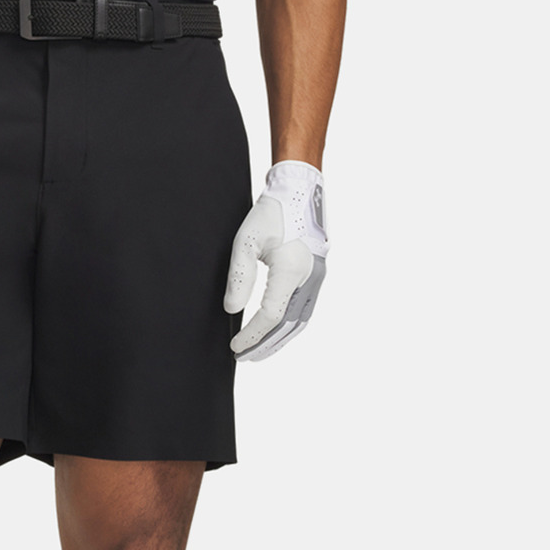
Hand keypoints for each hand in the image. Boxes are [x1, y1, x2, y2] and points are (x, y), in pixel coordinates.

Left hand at [224, 160, 329, 362]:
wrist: (299, 191)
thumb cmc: (271, 213)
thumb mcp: (246, 241)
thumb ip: (239, 277)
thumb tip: (232, 310)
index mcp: (292, 270)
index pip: (270, 316)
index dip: (252, 335)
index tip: (234, 346)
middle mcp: (310, 278)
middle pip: (287, 325)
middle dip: (265, 345)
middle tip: (244, 357)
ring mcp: (317, 277)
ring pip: (300, 321)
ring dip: (279, 339)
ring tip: (259, 351)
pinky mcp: (318, 275)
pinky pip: (305, 310)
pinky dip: (290, 326)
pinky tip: (276, 331)